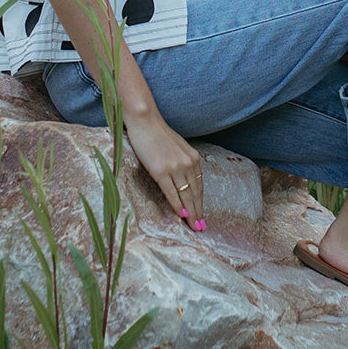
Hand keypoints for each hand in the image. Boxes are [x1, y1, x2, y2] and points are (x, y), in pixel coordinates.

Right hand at [123, 105, 204, 229]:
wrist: (145, 122)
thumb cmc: (158, 134)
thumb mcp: (177, 148)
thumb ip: (183, 162)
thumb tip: (185, 179)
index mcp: (193, 158)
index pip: (199, 185)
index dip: (201, 202)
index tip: (202, 215)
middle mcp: (187, 163)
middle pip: (195, 193)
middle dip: (198, 211)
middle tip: (201, 227)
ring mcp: (175, 167)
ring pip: (186, 195)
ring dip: (190, 212)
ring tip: (194, 225)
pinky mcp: (161, 171)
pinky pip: (171, 192)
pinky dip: (177, 205)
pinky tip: (182, 214)